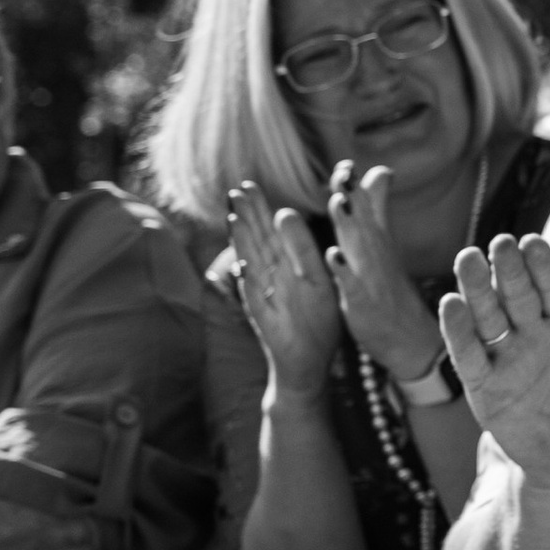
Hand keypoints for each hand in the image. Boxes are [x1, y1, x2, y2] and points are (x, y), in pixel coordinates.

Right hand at [228, 178, 343, 399]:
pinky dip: (250, 284)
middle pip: (255, 243)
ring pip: (252, 265)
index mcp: (283, 268)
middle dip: (245, 217)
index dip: (258, 211)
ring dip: (242, 244)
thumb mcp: (316, 281)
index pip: (268, 234)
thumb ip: (305, 250)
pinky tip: (242, 266)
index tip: (248, 185)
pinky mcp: (267, 319)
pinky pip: (257, 299)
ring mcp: (266, 298)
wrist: (308, 364)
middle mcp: (270, 280)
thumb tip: (289, 215)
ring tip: (233, 218)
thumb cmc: (313, 321)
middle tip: (234, 189)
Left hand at [326, 162, 443, 381]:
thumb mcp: (382, 244)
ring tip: (338, 203)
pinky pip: (353, 286)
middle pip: (363, 221)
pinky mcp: (363, 304)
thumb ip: (376, 207)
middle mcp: (374, 256)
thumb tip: (380, 170)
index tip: (344, 166)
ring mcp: (370, 279)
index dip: (354, 188)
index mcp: (375, 242)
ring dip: (349, 226)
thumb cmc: (391, 290)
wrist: (412, 341)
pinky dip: (344, 271)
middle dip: (353, 196)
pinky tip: (334, 256)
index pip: (365, 208)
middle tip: (344, 172)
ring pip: (359, 249)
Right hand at [441, 233, 549, 492]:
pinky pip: (468, 356)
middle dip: (508, 269)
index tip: (532, 243)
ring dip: (477, 290)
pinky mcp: (484, 386)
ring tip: (467, 260)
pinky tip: (452, 305)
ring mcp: (507, 358)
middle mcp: (534, 333)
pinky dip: (458, 332)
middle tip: (500, 243)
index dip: (542, 265)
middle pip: (517, 294)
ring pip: (488, 317)